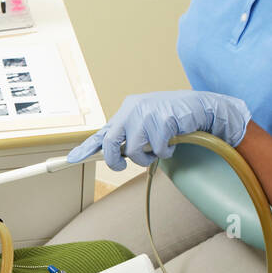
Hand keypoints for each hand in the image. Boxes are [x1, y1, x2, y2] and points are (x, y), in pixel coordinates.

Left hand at [67, 90, 250, 171]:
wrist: (201, 107)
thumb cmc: (173, 119)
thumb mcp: (146, 125)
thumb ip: (130, 137)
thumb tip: (114, 156)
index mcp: (126, 112)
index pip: (102, 133)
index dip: (86, 148)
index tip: (71, 159)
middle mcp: (132, 110)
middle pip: (111, 144)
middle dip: (116, 161)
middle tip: (124, 165)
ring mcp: (147, 113)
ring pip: (134, 151)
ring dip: (148, 157)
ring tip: (159, 149)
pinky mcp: (162, 119)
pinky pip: (157, 149)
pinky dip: (166, 152)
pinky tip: (172, 142)